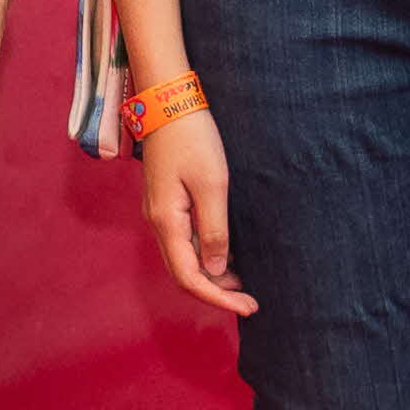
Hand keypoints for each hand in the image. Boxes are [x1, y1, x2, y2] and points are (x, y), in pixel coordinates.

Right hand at [139, 104, 249, 313]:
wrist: (168, 102)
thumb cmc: (192, 138)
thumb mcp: (213, 184)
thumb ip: (215, 230)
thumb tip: (217, 269)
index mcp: (167, 222)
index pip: (190, 278)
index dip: (219, 298)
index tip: (249, 307)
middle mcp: (159, 223)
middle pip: (184, 274)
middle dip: (217, 292)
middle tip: (251, 300)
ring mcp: (161, 213)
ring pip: (184, 259)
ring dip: (213, 276)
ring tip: (245, 281)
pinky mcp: (167, 203)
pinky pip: (185, 242)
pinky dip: (207, 255)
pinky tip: (229, 254)